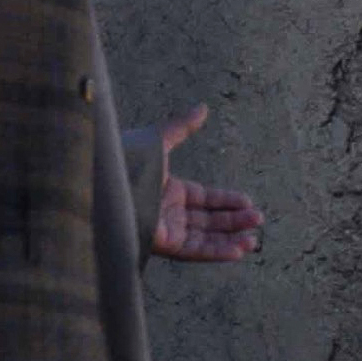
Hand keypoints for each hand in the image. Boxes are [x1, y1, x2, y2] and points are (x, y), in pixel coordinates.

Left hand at [140, 106, 264, 263]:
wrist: (104, 183)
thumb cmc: (125, 161)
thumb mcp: (158, 141)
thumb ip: (182, 128)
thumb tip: (203, 108)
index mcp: (167, 190)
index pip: (204, 199)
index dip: (227, 201)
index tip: (248, 201)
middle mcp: (167, 212)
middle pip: (208, 220)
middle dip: (234, 221)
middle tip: (258, 219)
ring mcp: (165, 229)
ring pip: (204, 238)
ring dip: (230, 240)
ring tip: (253, 241)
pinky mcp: (162, 243)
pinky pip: (194, 251)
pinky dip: (216, 252)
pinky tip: (237, 251)